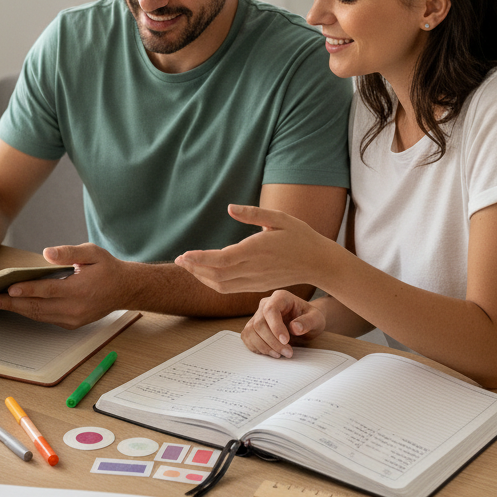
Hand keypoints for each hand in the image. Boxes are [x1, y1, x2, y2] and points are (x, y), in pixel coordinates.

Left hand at [0, 243, 127, 327]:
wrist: (124, 289)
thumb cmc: (106, 268)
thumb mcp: (92, 253)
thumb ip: (69, 252)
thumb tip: (47, 253)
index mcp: (80, 289)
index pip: (48, 290)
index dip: (27, 290)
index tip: (9, 289)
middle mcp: (75, 307)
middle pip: (38, 307)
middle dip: (12, 303)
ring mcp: (73, 318)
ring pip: (40, 315)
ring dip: (18, 310)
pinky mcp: (72, 323)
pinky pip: (47, 319)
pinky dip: (31, 313)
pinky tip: (17, 306)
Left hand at [174, 204, 324, 292]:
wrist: (318, 263)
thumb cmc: (300, 236)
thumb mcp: (279, 218)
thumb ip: (253, 213)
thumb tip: (229, 208)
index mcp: (257, 250)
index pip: (222, 259)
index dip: (200, 259)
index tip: (183, 256)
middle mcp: (254, 269)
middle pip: (216, 275)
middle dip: (194, 268)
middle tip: (177, 260)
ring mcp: (255, 280)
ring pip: (221, 285)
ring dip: (202, 277)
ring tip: (188, 266)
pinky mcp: (256, 286)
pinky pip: (229, 288)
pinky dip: (213, 283)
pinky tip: (205, 273)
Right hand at [242, 290, 326, 357]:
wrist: (305, 322)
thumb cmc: (310, 318)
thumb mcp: (316, 319)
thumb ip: (307, 322)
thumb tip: (295, 328)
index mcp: (280, 297)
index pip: (270, 310)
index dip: (275, 327)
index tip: (286, 341)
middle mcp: (265, 304)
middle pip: (259, 324)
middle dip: (272, 342)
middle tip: (288, 352)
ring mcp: (257, 315)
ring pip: (251, 331)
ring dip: (264, 347)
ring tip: (280, 354)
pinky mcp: (253, 327)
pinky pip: (247, 337)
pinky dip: (257, 348)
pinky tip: (271, 352)